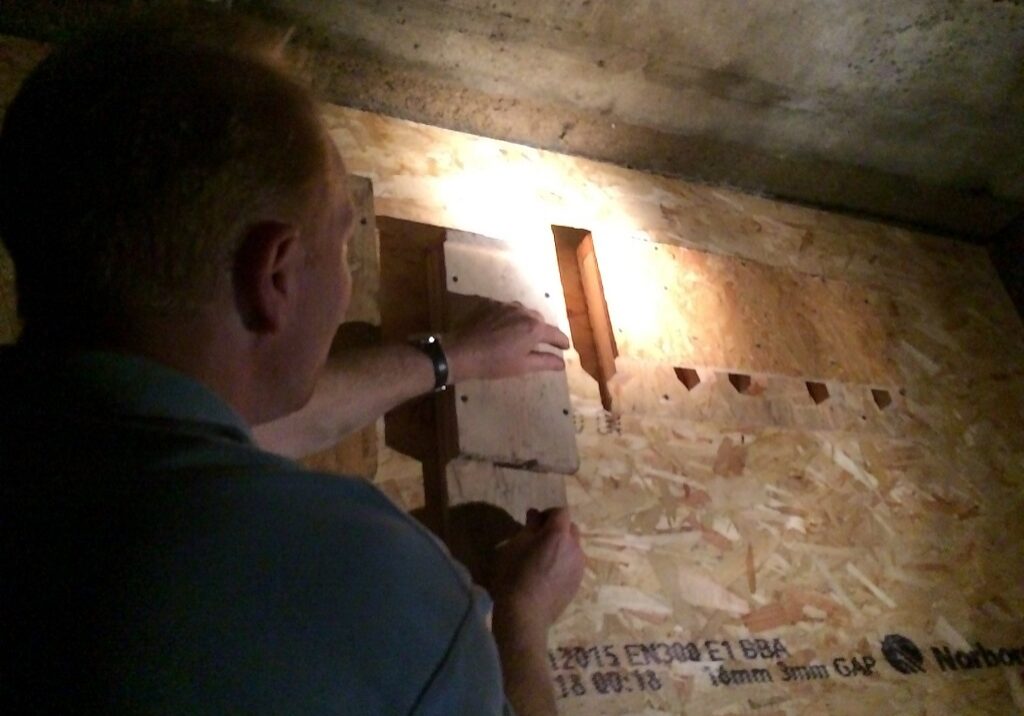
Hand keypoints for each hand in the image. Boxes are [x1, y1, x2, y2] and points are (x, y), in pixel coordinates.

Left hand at [444, 296, 569, 382]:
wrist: (461, 352)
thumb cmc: (494, 363)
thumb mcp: (523, 366)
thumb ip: (545, 361)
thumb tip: (562, 363)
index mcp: (534, 328)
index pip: (555, 333)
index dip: (562, 342)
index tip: (565, 347)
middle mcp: (523, 311)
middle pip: (539, 321)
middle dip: (542, 332)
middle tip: (541, 343)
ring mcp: (505, 305)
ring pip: (523, 312)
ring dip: (526, 322)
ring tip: (521, 335)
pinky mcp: (489, 303)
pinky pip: (506, 309)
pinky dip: (509, 318)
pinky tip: (502, 328)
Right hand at [490, 508, 584, 631]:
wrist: (525, 615)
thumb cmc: (514, 576)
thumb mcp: (515, 546)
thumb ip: (529, 527)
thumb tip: (535, 514)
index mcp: (558, 535)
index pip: (561, 512)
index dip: (548, 514)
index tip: (534, 523)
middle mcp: (574, 547)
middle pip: (570, 528)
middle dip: (557, 529)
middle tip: (538, 540)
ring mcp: (579, 566)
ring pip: (573, 547)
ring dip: (561, 546)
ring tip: (543, 559)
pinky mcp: (578, 582)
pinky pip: (573, 563)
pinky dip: (564, 562)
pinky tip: (548, 575)